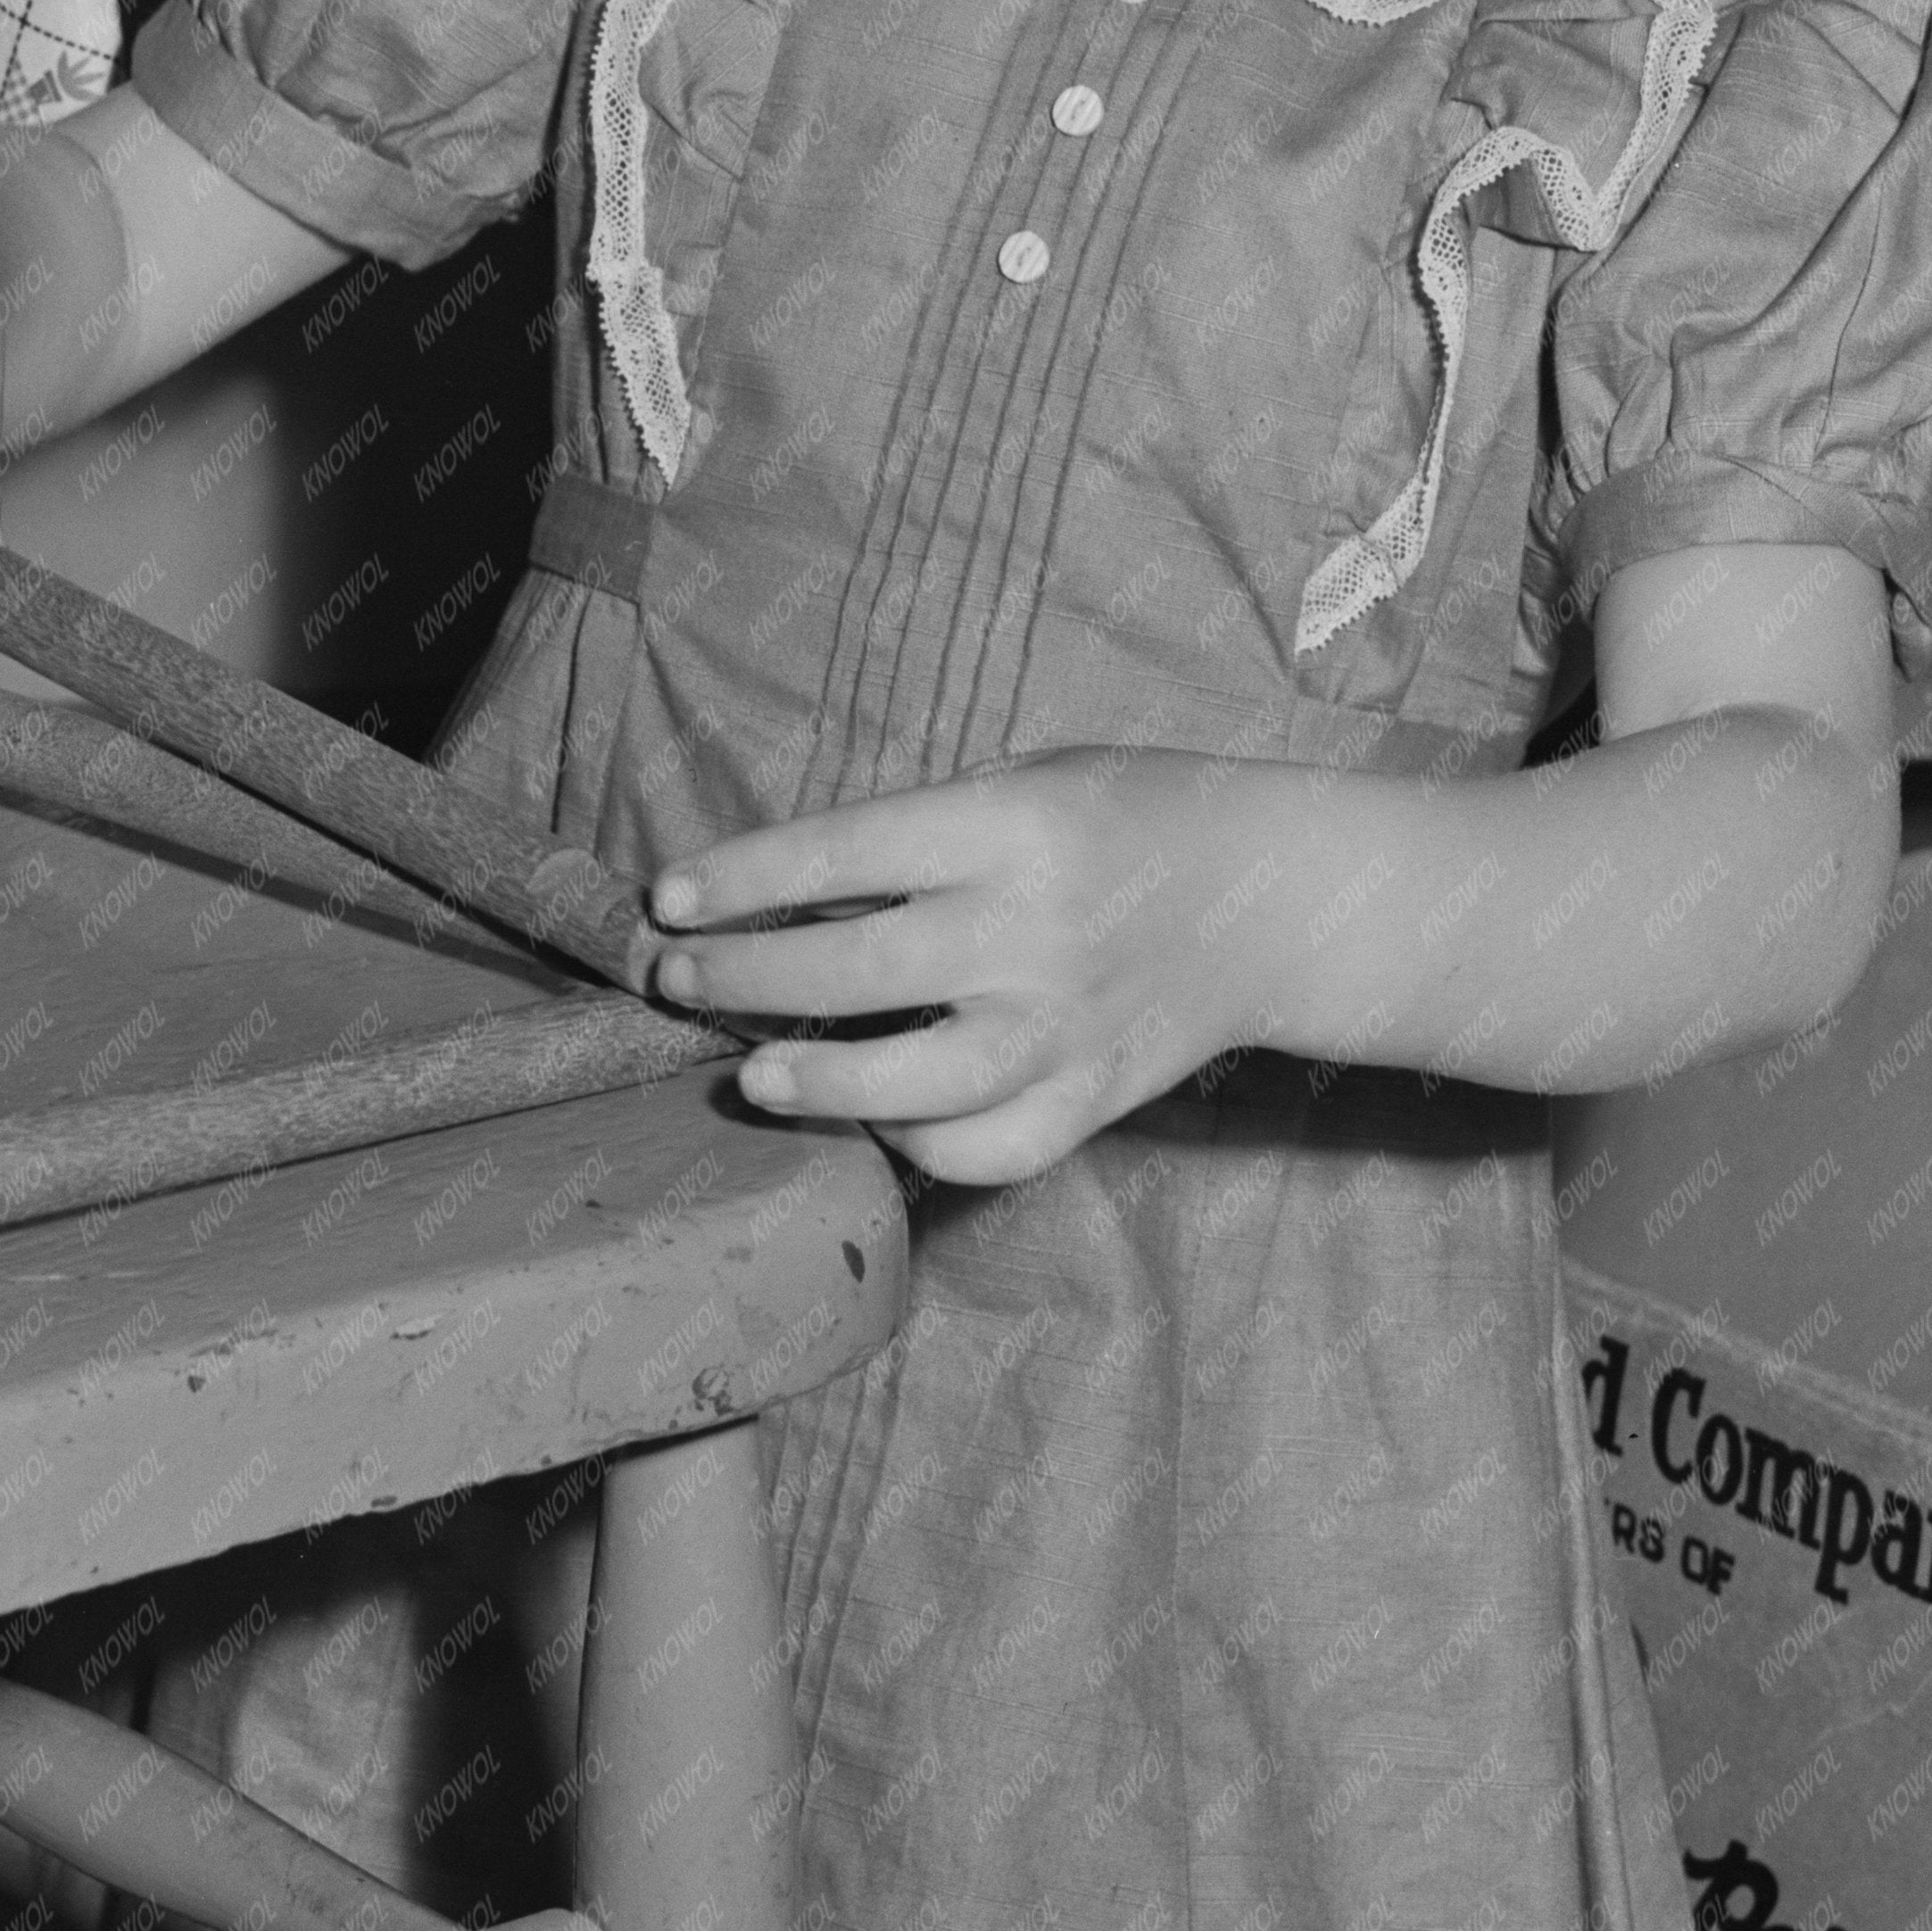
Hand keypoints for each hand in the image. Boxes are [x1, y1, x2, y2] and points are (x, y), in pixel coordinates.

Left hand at [646, 753, 1243, 1187]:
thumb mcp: (1024, 782)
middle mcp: (1035, 928)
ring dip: (821, 1082)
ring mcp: (1068, 1024)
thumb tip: (777, 897)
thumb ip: (918, 839)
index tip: (666, 898)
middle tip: (675, 980)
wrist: (1265, 895)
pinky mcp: (1097, 1097)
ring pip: (923, 1081)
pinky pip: (992, 1148)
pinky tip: (870, 1122)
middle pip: (863, 965)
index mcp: (1010, 825)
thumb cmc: (1121, 817)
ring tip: (748, 1076)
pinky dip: (921, 1147)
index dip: (743, 877)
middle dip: (746, 975)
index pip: (845, 850)